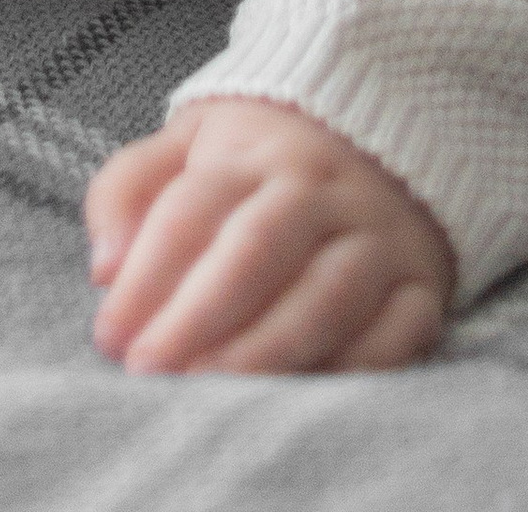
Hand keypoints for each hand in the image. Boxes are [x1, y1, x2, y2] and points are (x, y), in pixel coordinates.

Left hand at [84, 96, 453, 373]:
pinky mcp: (423, 285)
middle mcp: (321, 190)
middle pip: (257, 250)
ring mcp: (378, 237)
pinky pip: (398, 334)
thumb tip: (104, 267)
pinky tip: (300, 400)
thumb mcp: (189, 141)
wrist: (386, 126)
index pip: (191, 209)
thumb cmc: (263, 154)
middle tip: (150, 370)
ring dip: (263, 353)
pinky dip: (351, 371)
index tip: (110, 334)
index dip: (146, 275)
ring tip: (209, 393)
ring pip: (325, 297)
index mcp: (255, 151)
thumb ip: (130, 189)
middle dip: (198, 317)